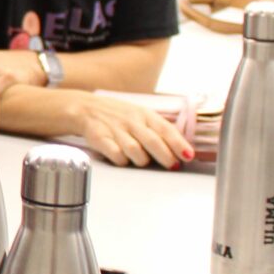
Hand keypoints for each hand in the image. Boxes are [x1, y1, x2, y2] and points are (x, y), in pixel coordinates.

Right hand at [64, 91, 191, 169]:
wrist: (85, 108)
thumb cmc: (118, 115)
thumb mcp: (140, 115)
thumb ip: (158, 130)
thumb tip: (180, 149)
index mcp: (144, 114)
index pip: (165, 129)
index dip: (178, 144)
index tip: (188, 156)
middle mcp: (131, 121)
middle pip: (153, 141)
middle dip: (166, 156)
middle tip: (173, 166)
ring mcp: (115, 129)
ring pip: (135, 151)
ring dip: (143, 160)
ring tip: (144, 162)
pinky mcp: (100, 138)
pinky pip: (116, 154)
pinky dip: (123, 161)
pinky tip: (124, 159)